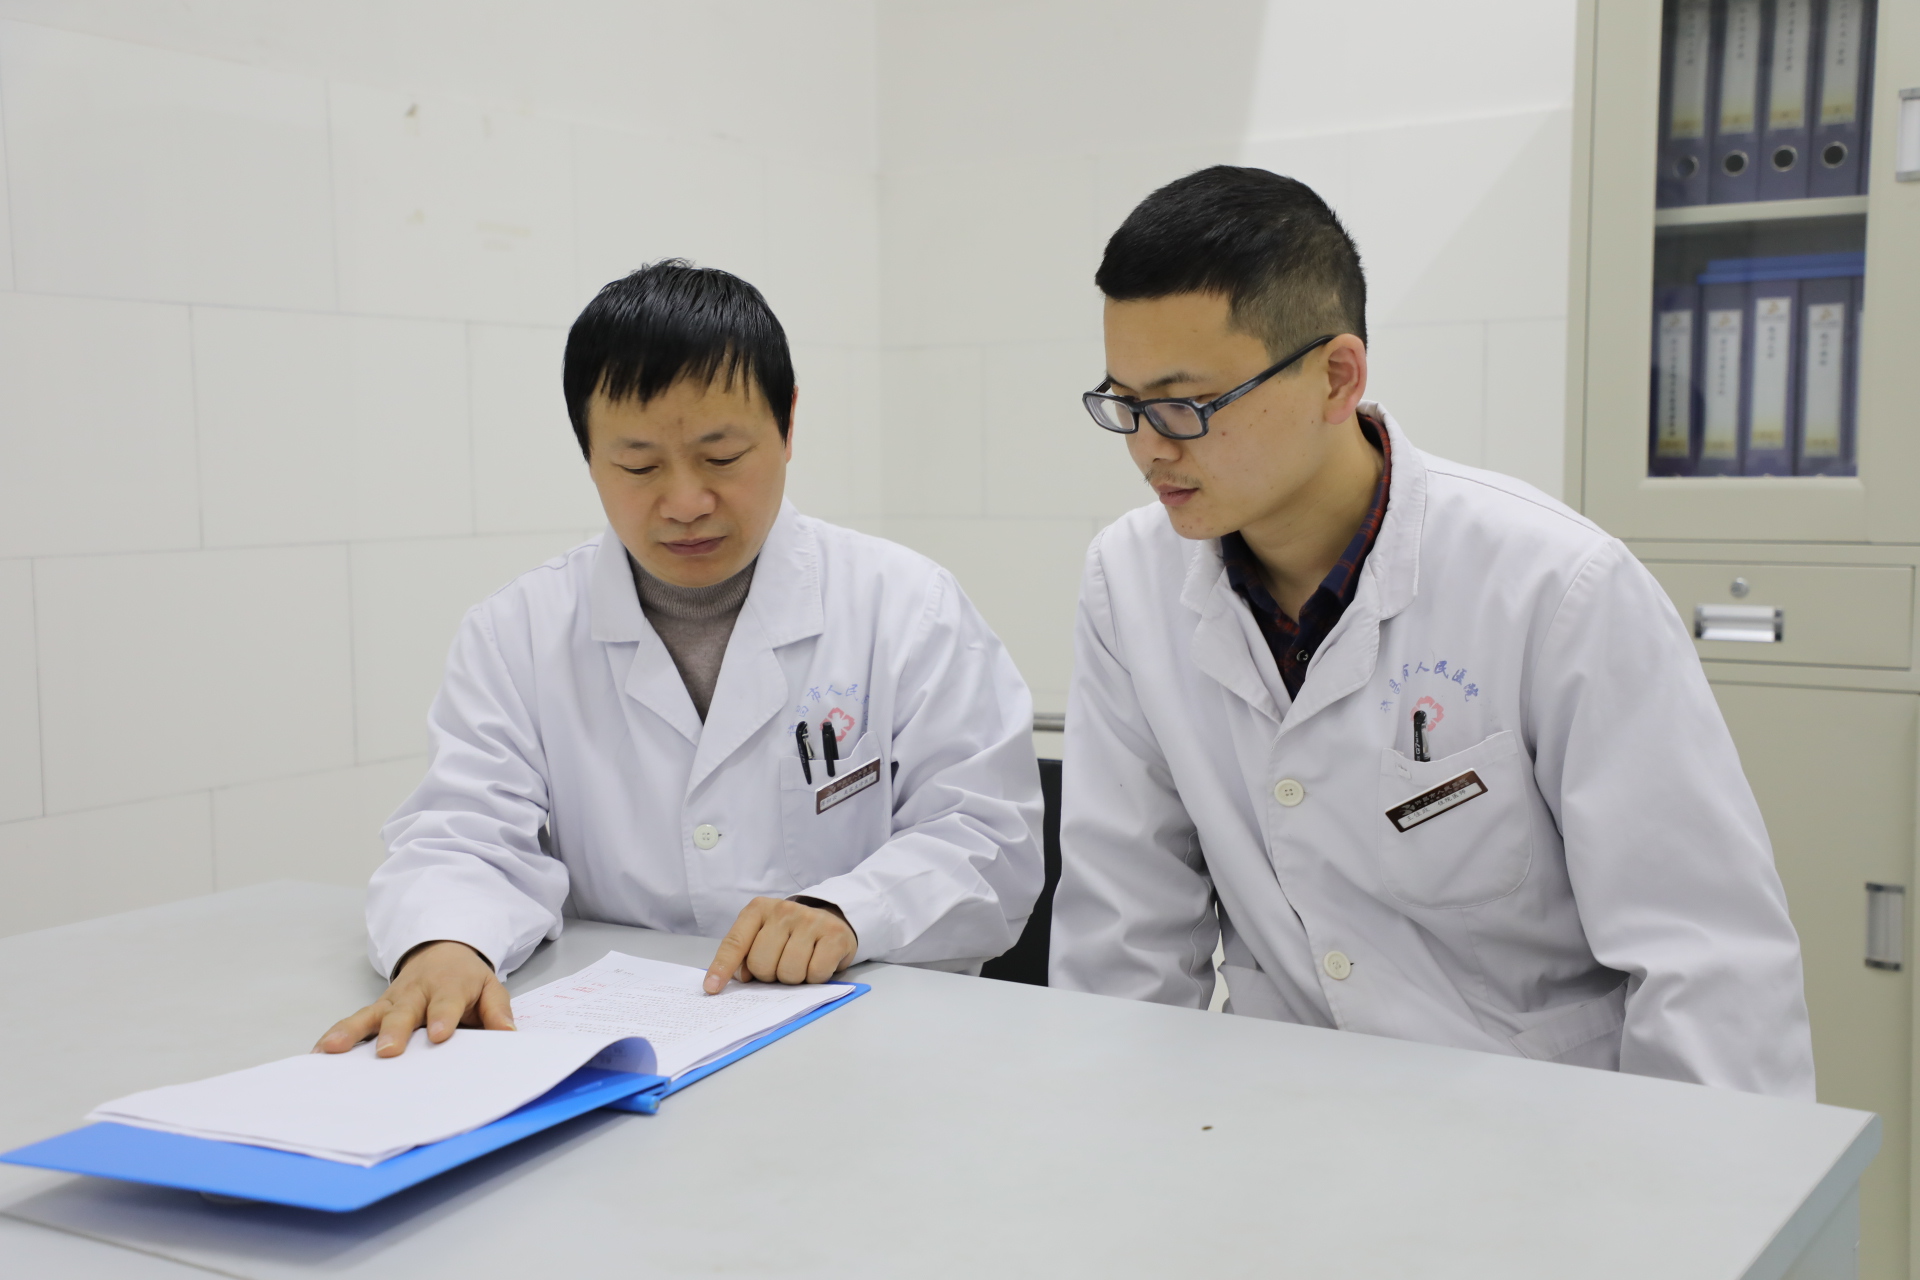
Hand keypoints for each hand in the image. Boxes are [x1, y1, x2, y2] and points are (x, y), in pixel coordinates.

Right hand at [314, 940, 512, 1056]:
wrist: (444, 950)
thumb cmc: (467, 980)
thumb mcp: (490, 988)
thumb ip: (498, 1011)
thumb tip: (509, 1035)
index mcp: (449, 987)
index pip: (446, 1003)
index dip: (442, 1017)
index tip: (439, 1035)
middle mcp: (416, 993)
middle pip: (404, 1011)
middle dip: (395, 1030)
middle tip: (388, 1051)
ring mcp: (392, 1001)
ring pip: (370, 1015)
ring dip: (351, 1031)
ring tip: (332, 1049)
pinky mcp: (375, 1008)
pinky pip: (354, 1021)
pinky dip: (336, 1034)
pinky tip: (319, 1051)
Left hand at [704, 897, 856, 993]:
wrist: (831, 919)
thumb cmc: (790, 934)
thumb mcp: (762, 936)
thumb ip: (745, 954)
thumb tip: (741, 977)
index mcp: (758, 910)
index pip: (735, 942)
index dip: (723, 967)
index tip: (712, 988)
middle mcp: (783, 910)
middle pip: (762, 964)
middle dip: (769, 975)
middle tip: (780, 965)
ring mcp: (810, 921)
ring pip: (789, 972)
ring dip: (793, 978)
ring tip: (800, 964)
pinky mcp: (834, 934)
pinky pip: (816, 973)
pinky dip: (815, 978)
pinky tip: (817, 962)